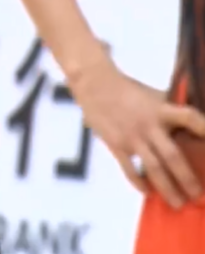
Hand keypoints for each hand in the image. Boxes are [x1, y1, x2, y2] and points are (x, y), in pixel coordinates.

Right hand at [70, 62, 204, 207]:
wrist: (95, 85)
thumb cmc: (128, 90)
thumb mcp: (153, 96)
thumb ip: (170, 112)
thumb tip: (191, 127)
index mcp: (161, 109)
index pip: (189, 117)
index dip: (204, 128)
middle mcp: (149, 125)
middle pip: (172, 156)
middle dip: (187, 178)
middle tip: (198, 195)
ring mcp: (132, 137)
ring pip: (153, 168)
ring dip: (167, 188)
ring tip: (177, 203)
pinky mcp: (115, 144)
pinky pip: (129, 169)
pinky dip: (139, 182)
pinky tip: (147, 191)